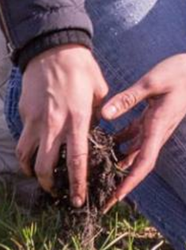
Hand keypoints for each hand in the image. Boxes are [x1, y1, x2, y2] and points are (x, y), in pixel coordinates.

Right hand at [17, 44, 109, 205]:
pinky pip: (24, 140)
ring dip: (33, 172)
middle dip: (51, 185)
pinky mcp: (25, 115)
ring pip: (28, 157)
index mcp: (78, 119)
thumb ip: (97, 115)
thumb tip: (94, 132)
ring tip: (43, 179)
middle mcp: (55, 124)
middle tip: (59, 194)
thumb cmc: (82, 70)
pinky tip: (33, 157)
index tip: (80, 199)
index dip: (77, 183)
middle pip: (46, 166)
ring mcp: (36, 121)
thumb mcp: (99, 92)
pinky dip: (26, 153)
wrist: (53, 51)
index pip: (77, 160)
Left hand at [102, 21, 185, 207]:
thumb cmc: (180, 72)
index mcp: (158, 126)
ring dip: (118, 164)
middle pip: (138, 165)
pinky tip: (102, 143)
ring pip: (135, 152)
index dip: (128, 182)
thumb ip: (127, 98)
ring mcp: (156, 126)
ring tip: (96, 175)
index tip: (114, 199)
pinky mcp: (154, 119)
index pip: (143, 162)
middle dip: (120, 183)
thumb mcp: (152, 81)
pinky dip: (120, 143)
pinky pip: (135, 137)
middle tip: (100, 199)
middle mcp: (158, 132)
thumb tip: (103, 115)